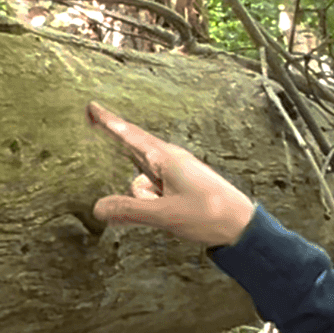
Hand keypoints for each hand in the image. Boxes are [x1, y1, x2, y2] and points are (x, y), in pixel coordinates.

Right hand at [88, 102, 255, 248]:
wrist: (242, 226)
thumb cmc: (209, 215)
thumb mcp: (165, 215)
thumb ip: (130, 211)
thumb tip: (98, 207)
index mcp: (166, 158)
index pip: (130, 135)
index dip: (109, 122)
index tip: (92, 107)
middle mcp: (170, 160)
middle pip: (133, 154)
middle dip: (116, 144)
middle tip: (91, 122)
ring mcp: (175, 173)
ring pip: (141, 182)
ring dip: (143, 199)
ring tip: (169, 214)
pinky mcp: (180, 187)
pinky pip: (153, 189)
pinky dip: (149, 200)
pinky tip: (162, 213)